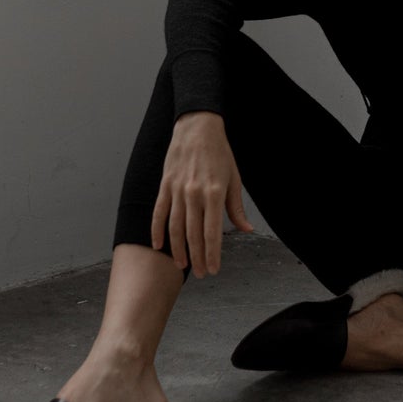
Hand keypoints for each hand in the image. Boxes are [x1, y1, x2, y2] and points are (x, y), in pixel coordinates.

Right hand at [151, 110, 254, 277]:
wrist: (197, 127)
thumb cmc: (220, 153)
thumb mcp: (234, 178)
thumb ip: (236, 207)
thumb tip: (246, 229)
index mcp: (215, 193)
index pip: (212, 232)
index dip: (213, 254)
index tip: (214, 269)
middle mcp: (194, 194)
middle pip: (194, 234)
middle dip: (198, 257)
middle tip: (202, 273)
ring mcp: (177, 190)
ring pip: (175, 227)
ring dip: (178, 249)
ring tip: (182, 266)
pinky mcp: (165, 185)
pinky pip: (159, 212)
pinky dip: (157, 230)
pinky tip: (158, 246)